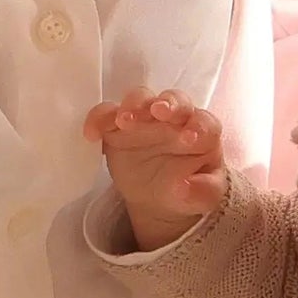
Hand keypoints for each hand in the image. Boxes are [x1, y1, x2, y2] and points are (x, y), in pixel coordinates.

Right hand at [83, 88, 228, 251]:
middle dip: (166, 103)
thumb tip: (186, 186)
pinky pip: (106, 114)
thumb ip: (204, 191)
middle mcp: (175, 118)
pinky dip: (98, 119)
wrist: (161, 199)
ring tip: (124, 121)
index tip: (190, 139)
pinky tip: (93, 133)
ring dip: (133, 106)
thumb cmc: (189, 190)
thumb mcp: (204, 197)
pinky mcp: (118, 127)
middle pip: (174, 99)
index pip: (205, 123)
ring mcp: (146, 118)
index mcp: (202, 132)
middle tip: (158, 111)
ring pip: (140, 99)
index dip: (198, 127)